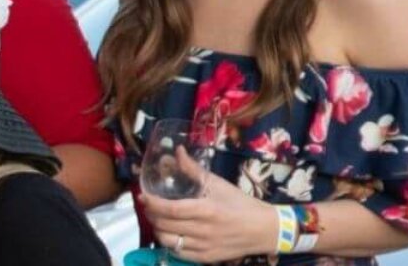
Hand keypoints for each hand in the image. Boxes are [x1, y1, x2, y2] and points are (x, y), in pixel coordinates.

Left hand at [139, 150, 277, 263]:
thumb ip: (194, 170)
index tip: (143, 196)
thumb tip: (177, 151)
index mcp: (207, 210)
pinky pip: (179, 254)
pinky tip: (171, 233)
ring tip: (158, 219)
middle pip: (166, 225)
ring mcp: (204, 247)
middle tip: (148, 206)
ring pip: (169, 241)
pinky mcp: (206, 258)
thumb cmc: (241, 204)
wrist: (265, 230)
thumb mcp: (218, 184)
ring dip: (158, 229)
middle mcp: (204, 230)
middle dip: (151, 214)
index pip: (171, 209)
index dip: (153, 203)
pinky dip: (170, 243)